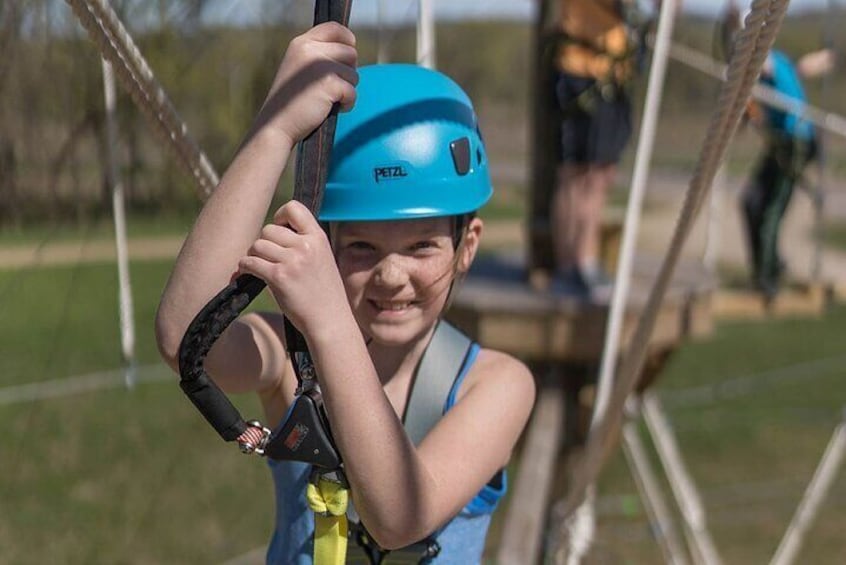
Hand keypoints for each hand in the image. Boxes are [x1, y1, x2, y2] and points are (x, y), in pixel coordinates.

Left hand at [238, 201, 349, 338]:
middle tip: (268, 259)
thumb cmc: (324, 294)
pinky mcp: (279, 277)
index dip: (280, 216)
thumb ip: (304, 244)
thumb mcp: (323, 260)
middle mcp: (306, 246)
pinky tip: (247, 275)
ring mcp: (292, 261)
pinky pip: (250, 262)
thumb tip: (274, 234)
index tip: (280, 231)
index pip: (294, 208)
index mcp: (318, 238)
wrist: (330, 321)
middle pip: (269, 229)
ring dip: (254, 256)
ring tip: (260, 268)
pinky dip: (244, 268)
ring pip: (257, 245)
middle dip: (265, 243)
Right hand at [255, 22, 358, 146]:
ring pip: (353, 73)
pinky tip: (329, 109)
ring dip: (347, 89)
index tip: (347, 58)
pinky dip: (347, 104)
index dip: (348, 40)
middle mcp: (310, 49)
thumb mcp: (300, 69)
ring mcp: (319, 65)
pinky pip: (352, 91)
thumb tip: (351, 52)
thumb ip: (319, 56)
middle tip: (332, 88)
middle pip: (350, 53)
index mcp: (301, 43)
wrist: (277, 124)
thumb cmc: (291, 102)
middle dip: (347, 72)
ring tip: (327, 99)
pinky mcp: (328, 83)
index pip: (335, 29)